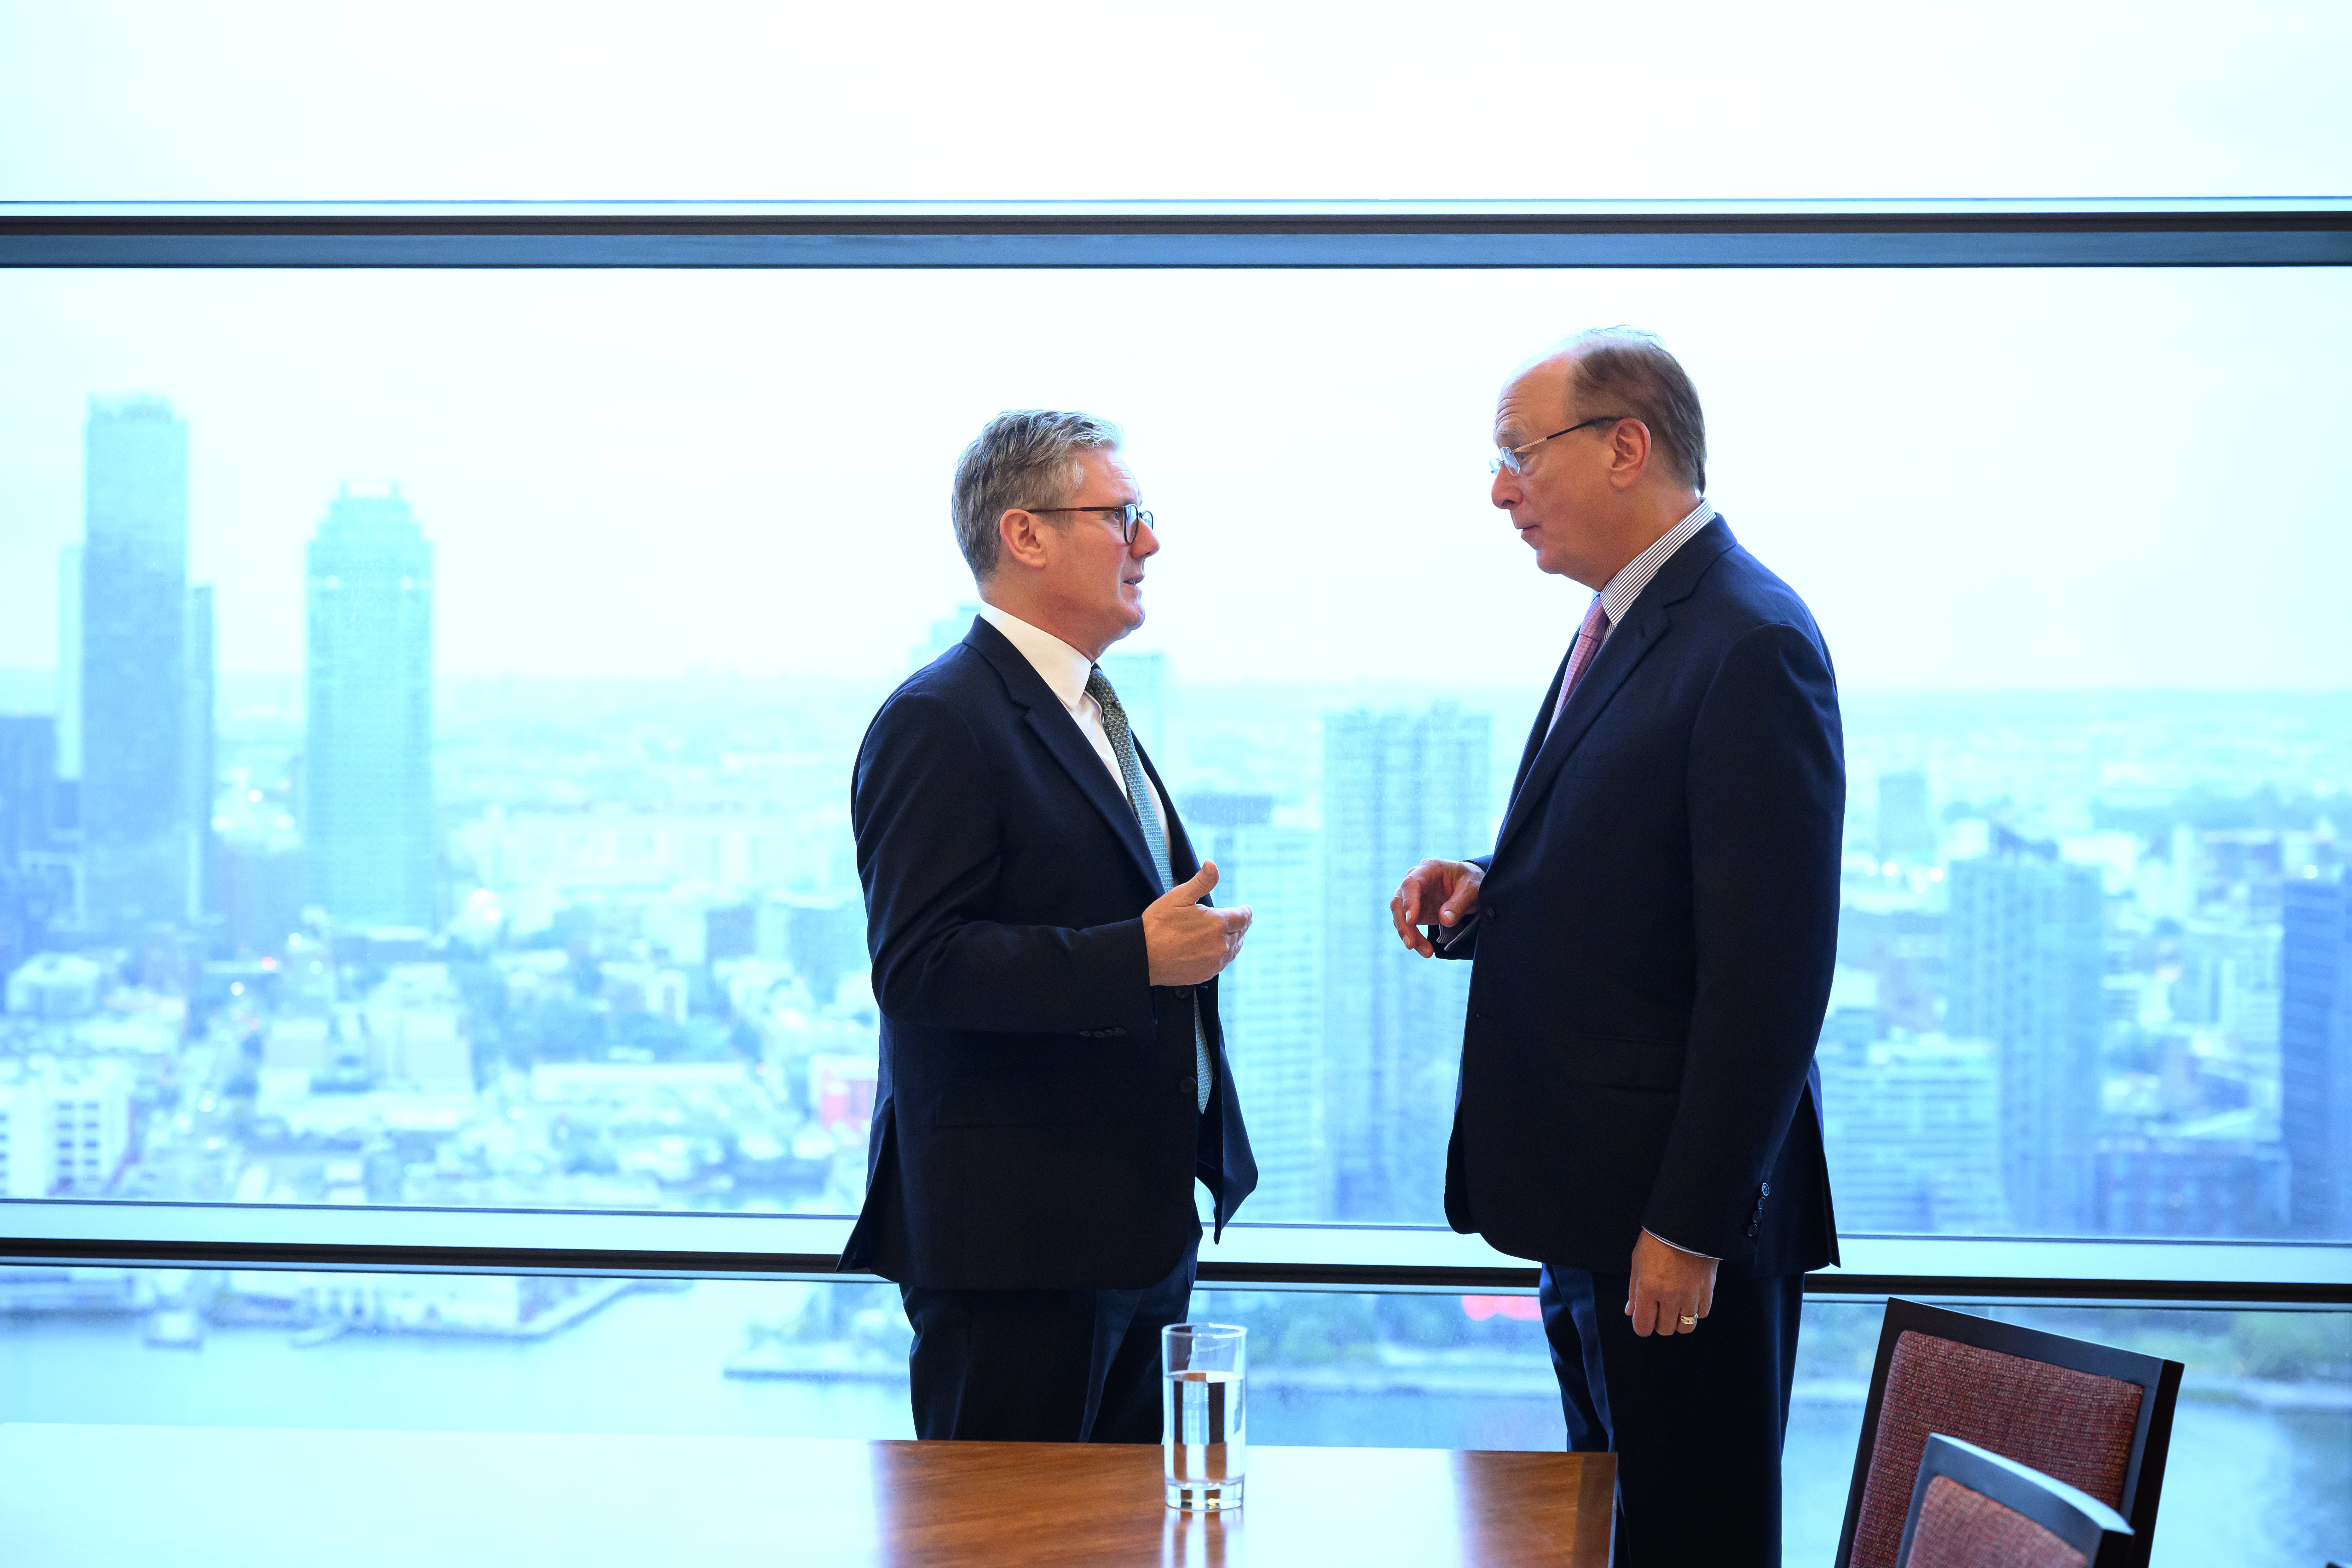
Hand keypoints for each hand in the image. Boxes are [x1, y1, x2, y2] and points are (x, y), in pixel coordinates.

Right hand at [1144, 861, 1251, 986]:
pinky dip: (1223, 955)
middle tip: (1240, 921)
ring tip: (1233, 935)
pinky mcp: (1206, 974)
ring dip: (1234, 940)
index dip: (1246, 912)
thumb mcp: (1179, 896)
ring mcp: (1214, 961)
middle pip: (1240, 933)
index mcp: (1217, 923)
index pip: (1243, 917)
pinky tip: (1217, 950)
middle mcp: (1220, 944)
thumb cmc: (1158, 924)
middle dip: (1241, 925)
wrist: (1142, 955)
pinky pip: (1222, 963)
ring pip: (1233, 950)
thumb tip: (1213, 865)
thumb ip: (1201, 881)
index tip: (1246, 909)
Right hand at [1390, 859, 1483, 956]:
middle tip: (1411, 943)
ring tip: (1426, 952)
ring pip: (1400, 915)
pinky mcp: (1414, 910)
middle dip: (1403, 923)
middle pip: (1398, 900)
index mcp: (1429, 868)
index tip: (1412, 920)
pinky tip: (1425, 950)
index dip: (1409, 901)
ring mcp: (1413, 896)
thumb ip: (1459, 903)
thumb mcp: (1471, 889)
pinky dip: (1414, 938)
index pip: (1411, 883)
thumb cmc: (1471, 881)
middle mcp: (1415, 880)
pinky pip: (1408, 925)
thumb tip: (1445, 920)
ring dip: (1408, 934)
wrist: (1470, 886)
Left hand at [1625, 1230, 1717, 1337]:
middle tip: (1658, 1310)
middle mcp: (1670, 1297)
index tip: (1642, 1321)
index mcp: (1649, 1289)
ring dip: (1678, 1321)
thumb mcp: (1637, 1261)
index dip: (1641, 1327)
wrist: (1687, 1225)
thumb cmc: (1657, 1241)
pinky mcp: (1707, 1291)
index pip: (1643, 1325)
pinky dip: (1695, 1312)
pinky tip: (1689, 1300)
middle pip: (1665, 1329)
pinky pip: (1702, 1314)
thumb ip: (1634, 1290)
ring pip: (1686, 1327)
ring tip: (1675, 1307)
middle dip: (1659, 1323)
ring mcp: (1691, 1296)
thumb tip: (1630, 1311)